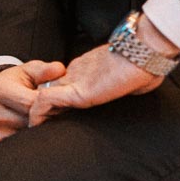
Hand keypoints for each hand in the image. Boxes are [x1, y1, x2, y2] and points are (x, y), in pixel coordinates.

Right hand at [0, 60, 65, 142]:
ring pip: (27, 135)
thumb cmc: (16, 80)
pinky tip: (38, 128)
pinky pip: (21, 143)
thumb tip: (61, 70)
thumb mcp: (29, 70)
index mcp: (0, 91)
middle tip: (60, 111)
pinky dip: (32, 138)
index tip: (60, 100)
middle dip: (47, 116)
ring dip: (41, 129)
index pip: (30, 102)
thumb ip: (45, 70)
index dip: (48, 103)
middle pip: (29, 120)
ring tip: (49, 118)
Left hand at [27, 44, 163, 125]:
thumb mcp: (135, 80)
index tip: (55, 116)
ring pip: (43, 94)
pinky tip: (35, 126)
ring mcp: (76, 80)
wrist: (146, 50)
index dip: (57, 99)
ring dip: (36, 112)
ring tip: (32, 130)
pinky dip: (38, 113)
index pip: (65, 83)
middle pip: (50, 88)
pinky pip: (46, 100)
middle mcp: (79, 73)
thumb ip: (129, 86)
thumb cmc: (147, 63)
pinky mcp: (76, 90)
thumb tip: (139, 88)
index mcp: (91, 70)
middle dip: (41, 108)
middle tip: (37, 127)